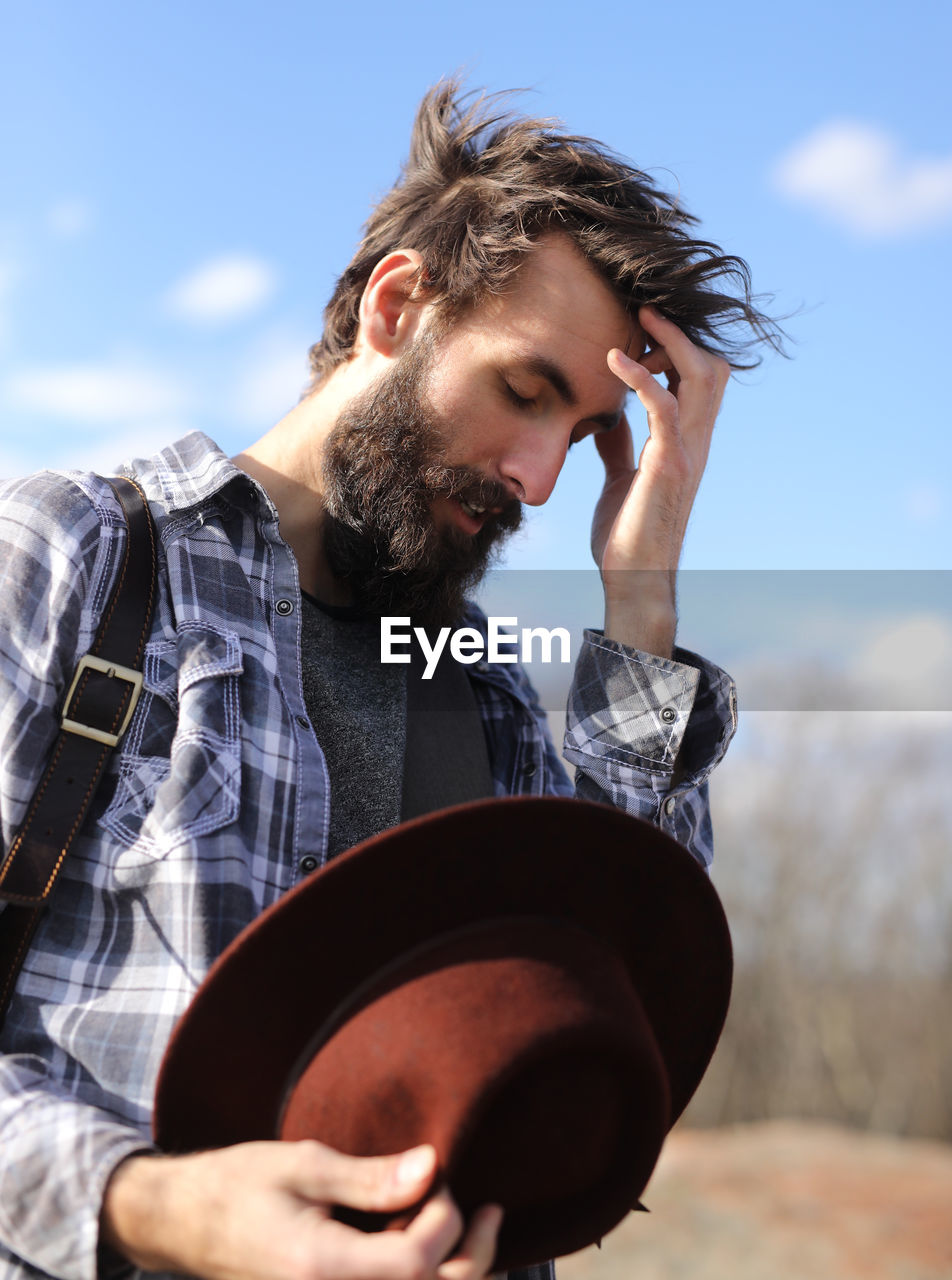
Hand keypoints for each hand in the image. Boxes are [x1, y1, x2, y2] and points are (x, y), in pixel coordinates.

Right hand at [100, 1140, 502, 1279]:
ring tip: (474, 1233)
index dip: (447, 1220)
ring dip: (456, 1276)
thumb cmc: (238, 1186)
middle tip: (487, 1211)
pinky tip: (432, 1253)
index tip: (441, 1176)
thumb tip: (432, 1167)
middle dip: (473, 1258)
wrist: (183, 1226)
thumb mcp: (302, 1165)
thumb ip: (370, 1176)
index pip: (416, 1263)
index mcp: (320, 1270)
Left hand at [591, 305, 729, 656]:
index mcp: (686, 443)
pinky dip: (641, 376)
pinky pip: (665, 407)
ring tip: (638, 319)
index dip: (678, 348)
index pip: (699, 380)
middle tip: (644, 312)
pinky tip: (613, 360)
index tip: (641, 329)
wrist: (632, 578)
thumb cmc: (626, 533)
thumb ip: (620, 445)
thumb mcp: (620, 477)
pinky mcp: (668, 465)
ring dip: (671, 342)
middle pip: (713, 368)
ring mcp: (687, 452)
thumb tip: (607, 416)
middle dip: (683, 334)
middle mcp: (696, 442)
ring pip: (702, 377)